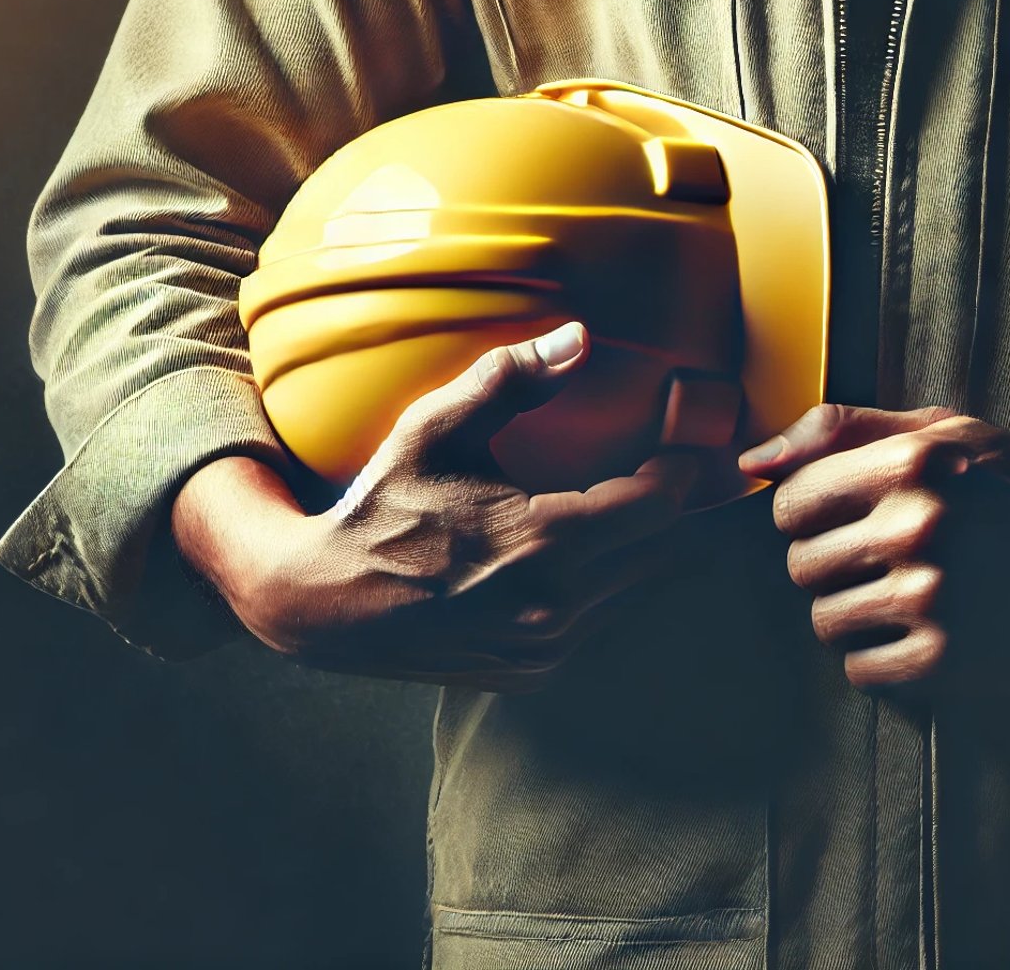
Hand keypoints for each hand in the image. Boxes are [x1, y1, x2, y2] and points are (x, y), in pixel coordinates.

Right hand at [172, 322, 699, 690]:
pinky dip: (601, 587)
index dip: (682, 470)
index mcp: (542, 542)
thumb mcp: (435, 429)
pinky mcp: (535, 672)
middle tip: (663, 469)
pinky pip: (600, 623)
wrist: (326, 605)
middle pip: (662, 551)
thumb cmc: (382, 506)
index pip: (657, 506)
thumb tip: (581, 336)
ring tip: (626, 507)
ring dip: (638, 550)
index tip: (684, 443)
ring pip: (635, 590)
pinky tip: (577, 556)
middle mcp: (555, 605)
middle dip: (667, 508)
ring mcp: (547, 648)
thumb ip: (511, 379)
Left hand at [739, 398, 1009, 693]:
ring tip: (909, 592)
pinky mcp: (949, 660)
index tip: (852, 518)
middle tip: (887, 558)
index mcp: (910, 466)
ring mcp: (934, 599)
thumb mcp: (938, 432)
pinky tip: (922, 631)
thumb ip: (840, 432)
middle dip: (832, 563)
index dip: (811, 514)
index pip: (788, 505)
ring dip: (855, 611)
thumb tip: (749, 465)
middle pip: (801, 566)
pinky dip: (880, 658)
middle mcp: (919, 529)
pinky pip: (860, 670)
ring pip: (825, 621)